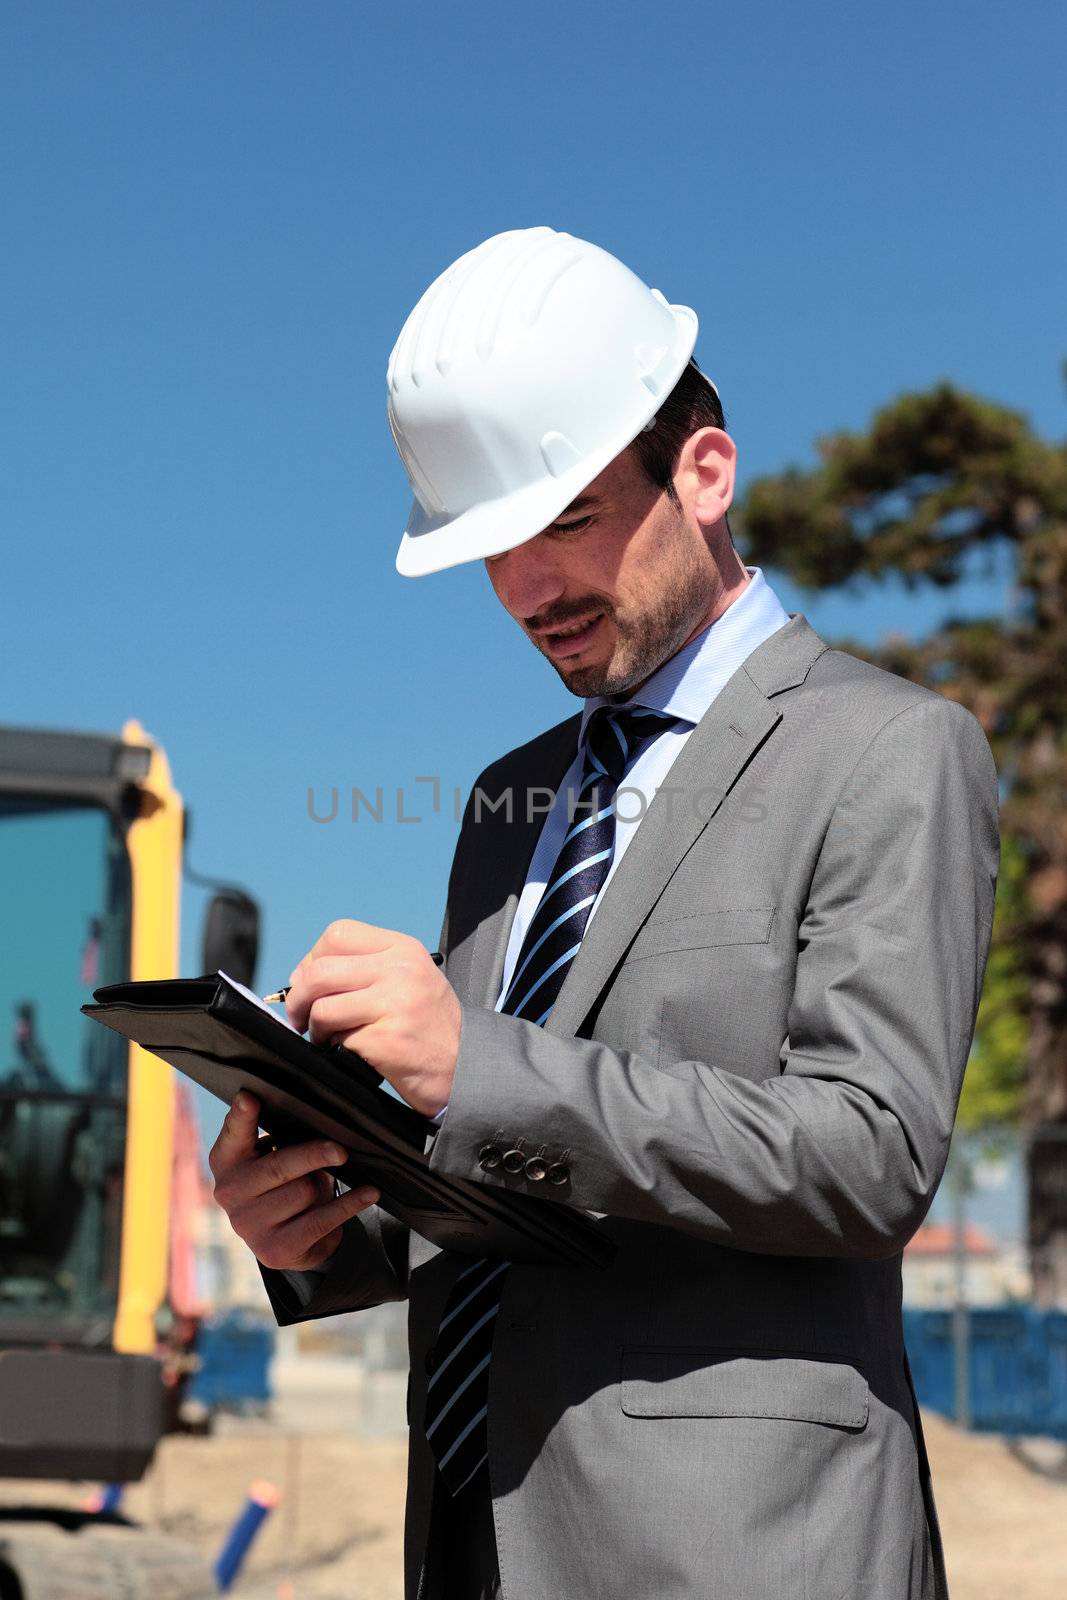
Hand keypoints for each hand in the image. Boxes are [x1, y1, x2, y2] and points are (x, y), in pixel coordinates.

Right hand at [208, 1090, 379, 1271]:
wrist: (284, 1239)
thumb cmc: (281, 1181)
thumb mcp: (273, 1155)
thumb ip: (278, 1136)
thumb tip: (317, 1121)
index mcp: (226, 1160)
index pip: (234, 1133)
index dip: (241, 1116)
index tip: (250, 1097)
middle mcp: (229, 1193)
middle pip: (280, 1165)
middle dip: (315, 1155)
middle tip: (341, 1151)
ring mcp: (248, 1225)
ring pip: (304, 1191)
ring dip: (323, 1184)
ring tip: (325, 1182)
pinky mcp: (274, 1250)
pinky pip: (322, 1220)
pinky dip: (350, 1204)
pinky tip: (367, 1193)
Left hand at [285, 919, 460, 1116]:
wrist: (466, 1066)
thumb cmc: (429, 1025)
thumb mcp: (408, 978)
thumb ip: (364, 967)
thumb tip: (303, 975)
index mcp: (403, 948)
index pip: (338, 934)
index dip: (313, 959)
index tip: (309, 982)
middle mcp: (400, 969)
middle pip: (321, 971)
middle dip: (299, 997)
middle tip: (301, 1016)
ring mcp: (395, 1003)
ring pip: (322, 1007)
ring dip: (314, 1026)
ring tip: (326, 1035)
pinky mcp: (388, 1039)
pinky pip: (338, 1038)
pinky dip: (335, 1047)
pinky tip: (349, 1051)